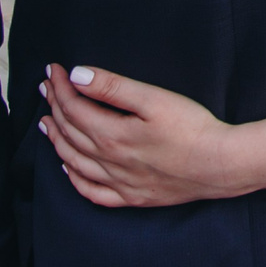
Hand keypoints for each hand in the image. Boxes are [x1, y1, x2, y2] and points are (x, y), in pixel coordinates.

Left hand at [41, 64, 250, 206]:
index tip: (53, 69)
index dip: (60, 87)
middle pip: (70, 133)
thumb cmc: (191, 127)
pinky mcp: (132, 197)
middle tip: (45, 89)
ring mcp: (119, 183)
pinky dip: (75, 180)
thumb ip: (113, 87)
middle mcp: (109, 162)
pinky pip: (93, 192)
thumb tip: (76, 76)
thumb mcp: (153, 98)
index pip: (74, 108)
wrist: (220, 164)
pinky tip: (69, 169)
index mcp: (111, 135)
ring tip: (46, 124)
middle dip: (54, 107)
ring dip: (56, 141)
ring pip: (74, 162)